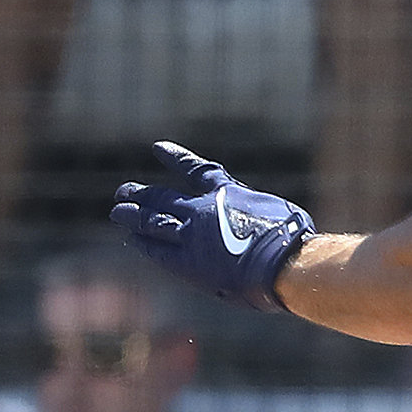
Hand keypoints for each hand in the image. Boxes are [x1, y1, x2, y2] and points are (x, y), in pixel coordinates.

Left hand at [111, 141, 314, 312]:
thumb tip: (263, 220)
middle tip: (124, 192)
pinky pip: (158, 250)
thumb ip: (259, 214)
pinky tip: (132, 238)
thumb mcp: (280, 214)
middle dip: (142, 194)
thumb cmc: (293, 239)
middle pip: (164, 198)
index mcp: (227, 193)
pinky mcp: (188, 263)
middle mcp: (203, 210)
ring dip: (134, 215)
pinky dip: (144, 242)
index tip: (158, 149)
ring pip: (154, 221)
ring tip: (118, 211)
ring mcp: (192, 236)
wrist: (282, 263)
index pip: (197, 171)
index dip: (176, 159)